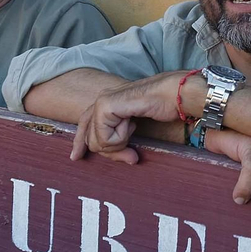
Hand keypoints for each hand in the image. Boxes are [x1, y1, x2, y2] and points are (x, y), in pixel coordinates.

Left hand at [69, 71, 188, 162]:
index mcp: (106, 102)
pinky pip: (105, 137)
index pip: (83, 125)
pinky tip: (132, 124)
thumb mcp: (134, 125)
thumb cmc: (162, 106)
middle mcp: (101, 100)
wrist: (175, 94)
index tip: (75, 157)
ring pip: (97, 141)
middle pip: (91, 139)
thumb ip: (120, 136)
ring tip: (134, 130)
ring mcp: (102, 101)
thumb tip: (120, 157)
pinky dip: (121, 138)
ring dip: (119, 144)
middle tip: (131, 156)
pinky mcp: (107, 106)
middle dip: (111, 152)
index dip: (79, 142)